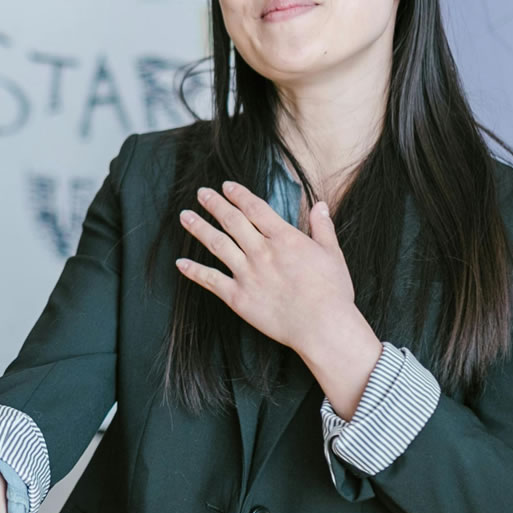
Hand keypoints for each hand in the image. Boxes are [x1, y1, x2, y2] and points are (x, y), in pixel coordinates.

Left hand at [175, 181, 381, 413]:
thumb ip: (322, 227)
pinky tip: (180, 263)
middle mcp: (261, 252)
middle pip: (231, 221)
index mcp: (284, 238)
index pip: (254, 208)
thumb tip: (320, 204)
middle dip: (214, 204)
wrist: (322, 327)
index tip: (226, 186)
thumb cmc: (332, 292)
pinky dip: (194, 271)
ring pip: (217, 244)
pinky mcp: (238, 297)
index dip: (238, 195)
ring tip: (185, 216)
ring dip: (199, 228)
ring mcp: (247, 274)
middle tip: (201, 193)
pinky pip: (210, 280)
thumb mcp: (332, 253)